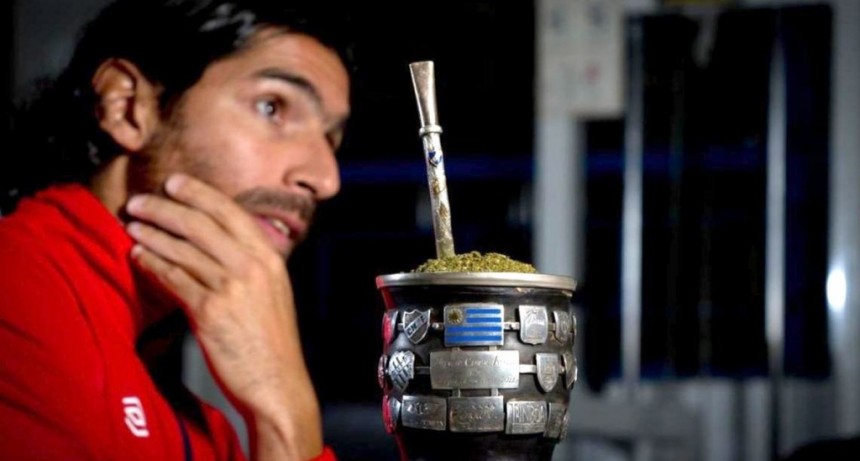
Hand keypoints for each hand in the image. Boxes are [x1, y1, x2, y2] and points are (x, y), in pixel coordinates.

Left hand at [126, 173, 321, 460]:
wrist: (277, 381)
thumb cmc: (271, 340)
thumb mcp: (272, 292)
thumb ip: (251, 264)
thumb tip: (218, 242)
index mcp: (270, 258)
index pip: (231, 212)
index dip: (199, 193)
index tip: (174, 183)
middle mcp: (253, 266)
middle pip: (202, 224)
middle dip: (165, 208)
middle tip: (139, 202)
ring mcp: (232, 287)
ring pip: (183, 248)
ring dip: (152, 233)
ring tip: (131, 226)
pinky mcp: (210, 311)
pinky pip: (173, 277)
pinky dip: (152, 263)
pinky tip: (139, 256)